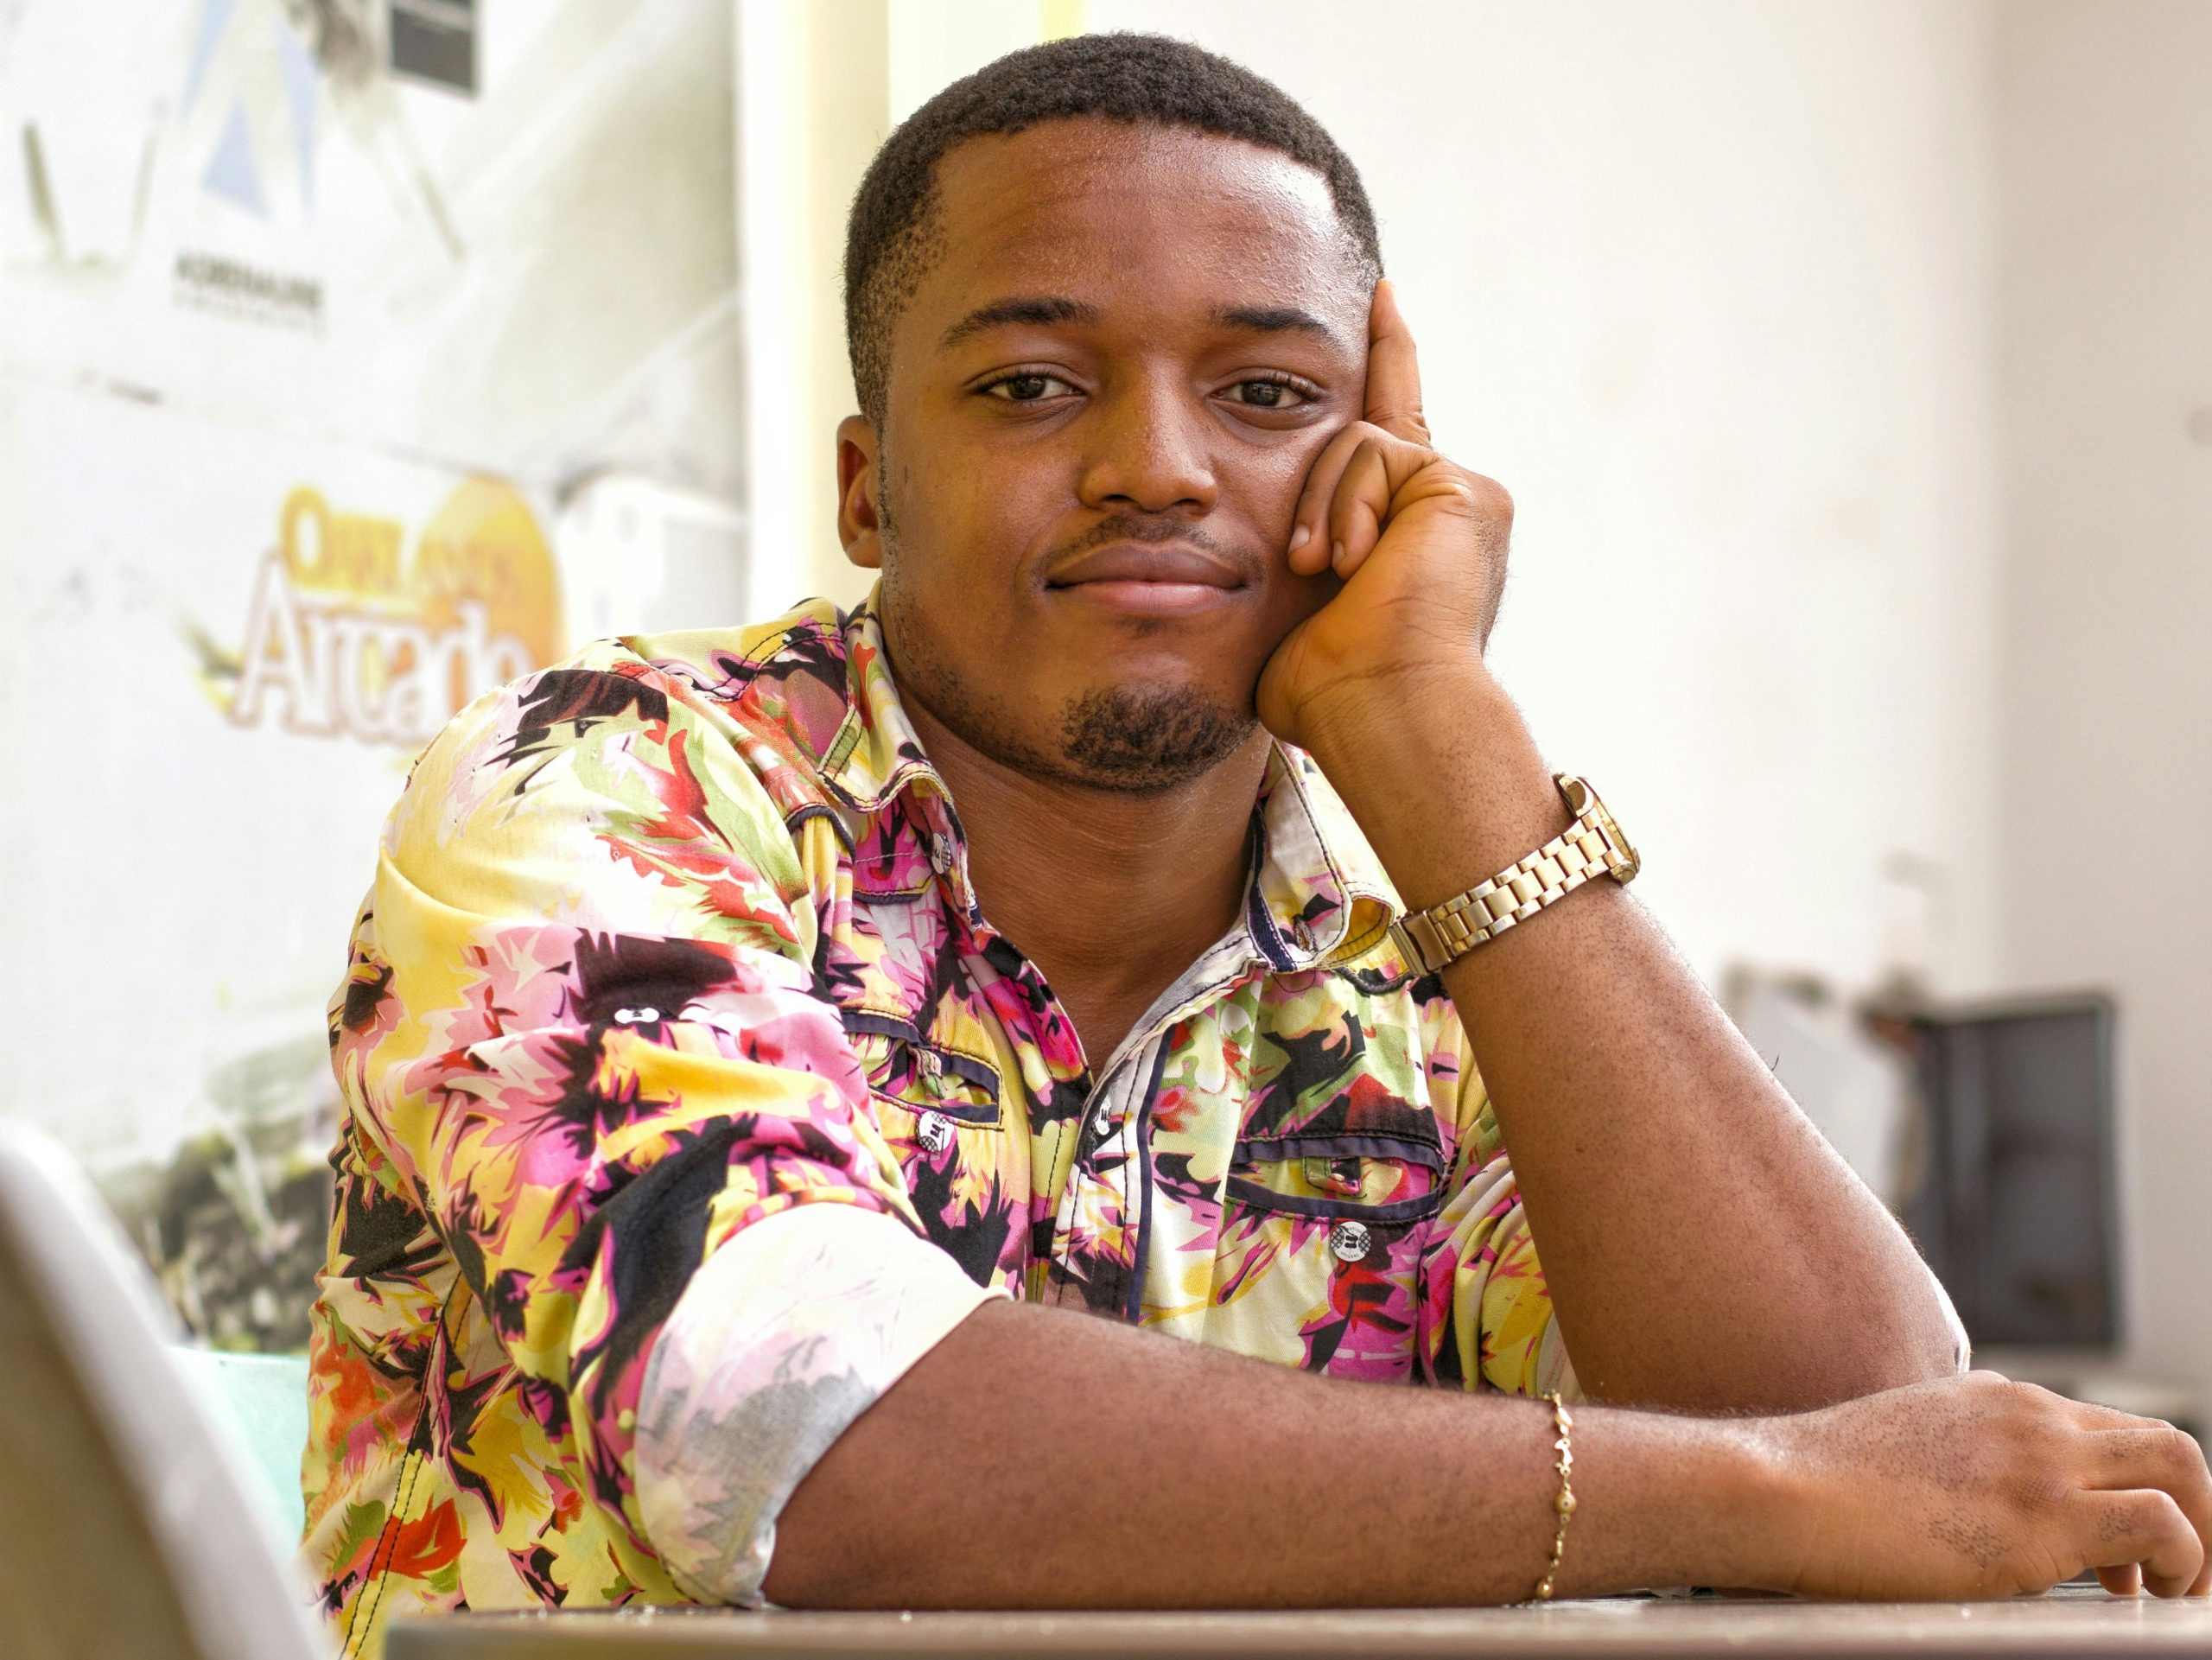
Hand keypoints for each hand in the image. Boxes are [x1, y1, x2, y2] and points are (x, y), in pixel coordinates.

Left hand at [1255, 279, 1514, 753]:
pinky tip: (1356, 560)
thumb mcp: (1290, 618)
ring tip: (1326, 574)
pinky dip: (1346, 506)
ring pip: (1352, 444)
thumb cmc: (1332, 695)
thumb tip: (1244, 564)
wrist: (1386, 711)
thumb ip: (1290, 565)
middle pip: (1350, 441)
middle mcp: (1447, 512)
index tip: (1381, 293)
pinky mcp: (1458, 485)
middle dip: (1313, 501)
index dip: (1388, 360)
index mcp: (1408, 540)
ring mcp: (1460, 495)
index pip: (1388, 434)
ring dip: (1321, 512)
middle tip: (1313, 572)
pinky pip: (1371, 450)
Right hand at [1756, 1371, 2211, 1599]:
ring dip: (2203, 1537)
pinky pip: (2161, 1525)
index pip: (2104, 1431)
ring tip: (2181, 1593)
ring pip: (2180, 1467)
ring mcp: (2038, 1459)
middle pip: (2165, 1440)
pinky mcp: (2040, 1516)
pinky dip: (2182, 1562)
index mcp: (1993, 1400)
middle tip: (2183, 1576)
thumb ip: (1955, 1466)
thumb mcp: (1899, 1453)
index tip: (2126, 1558)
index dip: (2135, 1493)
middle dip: (2200, 1510)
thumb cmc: (1813, 1488)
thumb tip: (1976, 1522)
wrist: (1777, 1488)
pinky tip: (2147, 1599)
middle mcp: (2028, 1416)